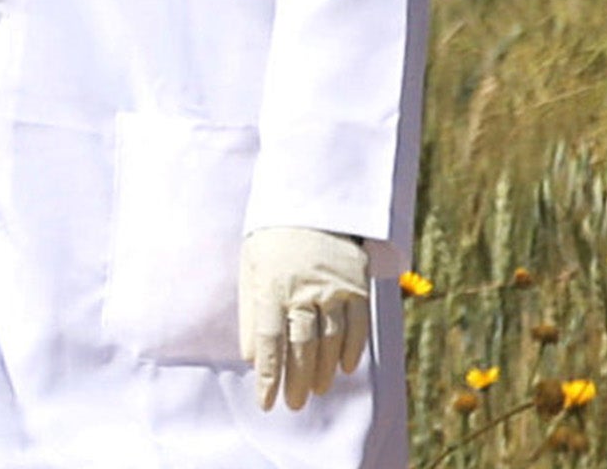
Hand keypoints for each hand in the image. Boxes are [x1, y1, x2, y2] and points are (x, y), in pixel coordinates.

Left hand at [238, 226, 369, 410]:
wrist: (314, 201)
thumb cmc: (274, 238)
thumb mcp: (251, 267)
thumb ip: (249, 312)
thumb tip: (250, 358)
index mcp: (271, 286)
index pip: (269, 341)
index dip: (268, 376)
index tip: (266, 402)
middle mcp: (302, 290)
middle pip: (301, 346)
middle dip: (297, 381)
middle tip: (294, 404)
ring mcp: (332, 288)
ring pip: (330, 340)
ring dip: (323, 371)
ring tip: (316, 391)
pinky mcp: (356, 283)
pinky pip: (357, 325)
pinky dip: (352, 350)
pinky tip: (344, 368)